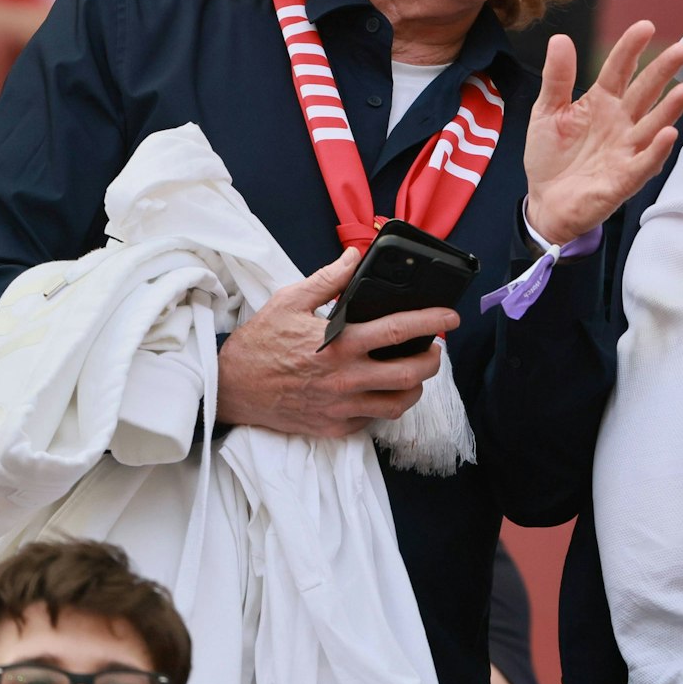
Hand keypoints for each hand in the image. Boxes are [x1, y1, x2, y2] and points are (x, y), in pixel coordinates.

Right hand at [215, 249, 462, 436]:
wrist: (230, 388)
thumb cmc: (260, 342)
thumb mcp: (290, 300)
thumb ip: (328, 279)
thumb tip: (354, 256)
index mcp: (339, 343)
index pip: (400, 331)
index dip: (433, 322)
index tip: (451, 316)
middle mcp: (345, 378)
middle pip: (410, 374)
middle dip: (433, 360)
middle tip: (436, 348)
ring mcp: (340, 407)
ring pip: (398, 404)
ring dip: (415, 388)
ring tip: (414, 372)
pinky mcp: (333, 427)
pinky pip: (372, 421)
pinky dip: (383, 406)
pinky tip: (381, 391)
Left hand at [523, 20, 682, 243]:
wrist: (545, 202)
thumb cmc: (550, 156)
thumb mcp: (547, 111)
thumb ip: (557, 78)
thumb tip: (560, 39)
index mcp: (601, 102)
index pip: (618, 70)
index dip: (630, 49)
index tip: (645, 26)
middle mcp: (620, 123)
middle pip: (644, 92)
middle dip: (662, 71)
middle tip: (682, 49)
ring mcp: (625, 149)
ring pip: (652, 125)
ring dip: (670, 109)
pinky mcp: (625, 178)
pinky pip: (645, 162)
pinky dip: (657, 150)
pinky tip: (668, 134)